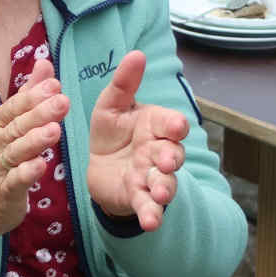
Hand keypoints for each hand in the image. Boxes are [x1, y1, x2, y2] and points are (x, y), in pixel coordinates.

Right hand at [0, 59, 69, 267]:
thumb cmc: (1, 158)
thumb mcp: (12, 123)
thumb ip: (30, 93)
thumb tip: (45, 64)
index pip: (16, 106)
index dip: (35, 95)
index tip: (55, 85)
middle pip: (19, 126)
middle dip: (40, 113)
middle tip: (62, 102)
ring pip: (18, 151)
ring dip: (36, 140)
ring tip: (55, 130)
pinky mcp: (5, 191)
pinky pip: (16, 180)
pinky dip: (28, 172)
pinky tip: (42, 165)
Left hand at [85, 51, 188, 231]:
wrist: (100, 165)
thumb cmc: (111, 130)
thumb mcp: (111, 104)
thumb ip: (124, 82)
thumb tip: (137, 54)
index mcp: (155, 124)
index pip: (172, 123)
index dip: (175, 125)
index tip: (175, 126)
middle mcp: (159, 150)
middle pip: (173, 154)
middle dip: (171, 158)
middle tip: (165, 161)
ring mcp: (151, 176)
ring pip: (165, 182)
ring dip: (165, 189)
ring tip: (161, 195)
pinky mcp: (139, 197)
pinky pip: (148, 206)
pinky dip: (152, 214)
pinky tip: (151, 222)